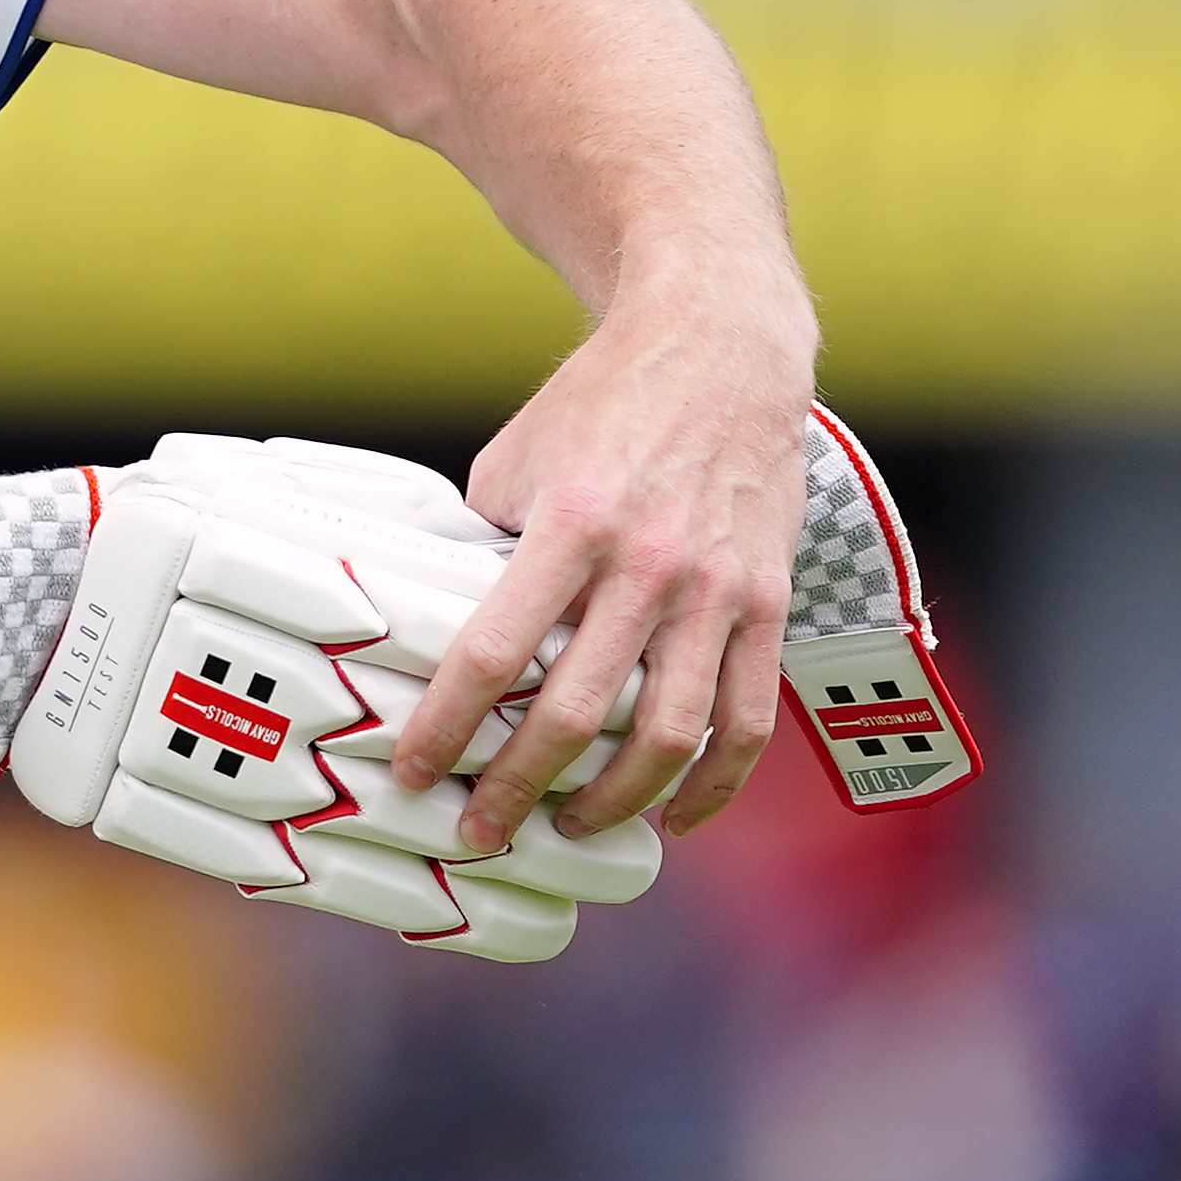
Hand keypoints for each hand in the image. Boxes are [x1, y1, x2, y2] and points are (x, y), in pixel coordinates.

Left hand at [396, 274, 813, 852]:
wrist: (721, 349)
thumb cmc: (603, 402)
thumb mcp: (515, 457)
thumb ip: (484, 542)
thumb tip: (438, 623)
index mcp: (571, 523)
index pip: (493, 651)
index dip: (445, 725)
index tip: (413, 771)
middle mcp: (648, 565)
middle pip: (575, 712)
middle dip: (515, 787)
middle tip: (478, 831)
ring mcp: (715, 590)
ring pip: (666, 734)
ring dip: (611, 802)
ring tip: (566, 830)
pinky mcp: (767, 603)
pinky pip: (746, 719)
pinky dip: (713, 785)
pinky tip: (674, 819)